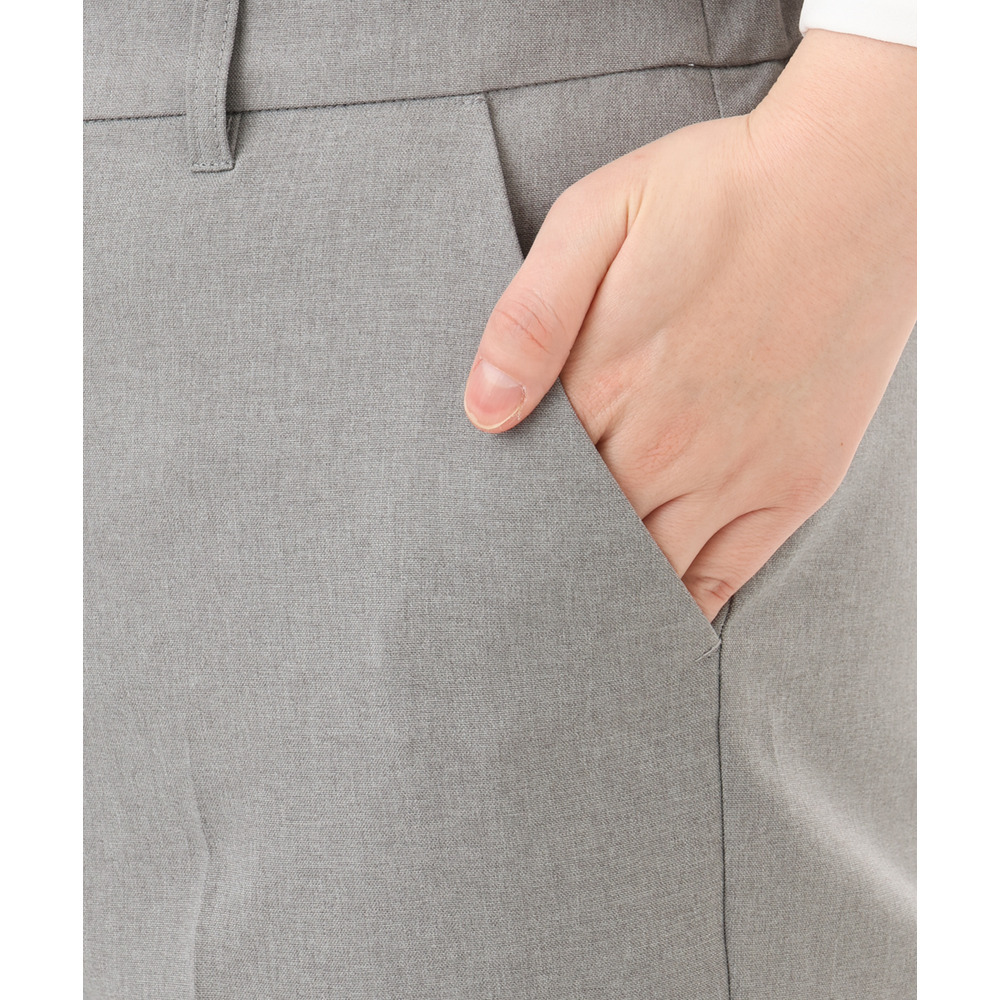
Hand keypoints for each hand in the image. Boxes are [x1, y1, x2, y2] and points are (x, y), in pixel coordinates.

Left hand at [462, 29, 915, 622]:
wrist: (853, 186)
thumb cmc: (718, 195)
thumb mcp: (595, 219)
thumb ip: (531, 318)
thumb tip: (482, 413)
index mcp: (607, 387)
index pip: (530, 487)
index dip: (500, 522)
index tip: (474, 553)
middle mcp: (667, 447)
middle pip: (581, 538)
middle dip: (541, 568)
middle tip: (508, 608)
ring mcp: (736, 474)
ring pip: (649, 569)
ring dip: (604, 598)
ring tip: (567, 629)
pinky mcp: (793, 485)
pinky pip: (727, 575)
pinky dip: (686, 607)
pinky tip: (656, 626)